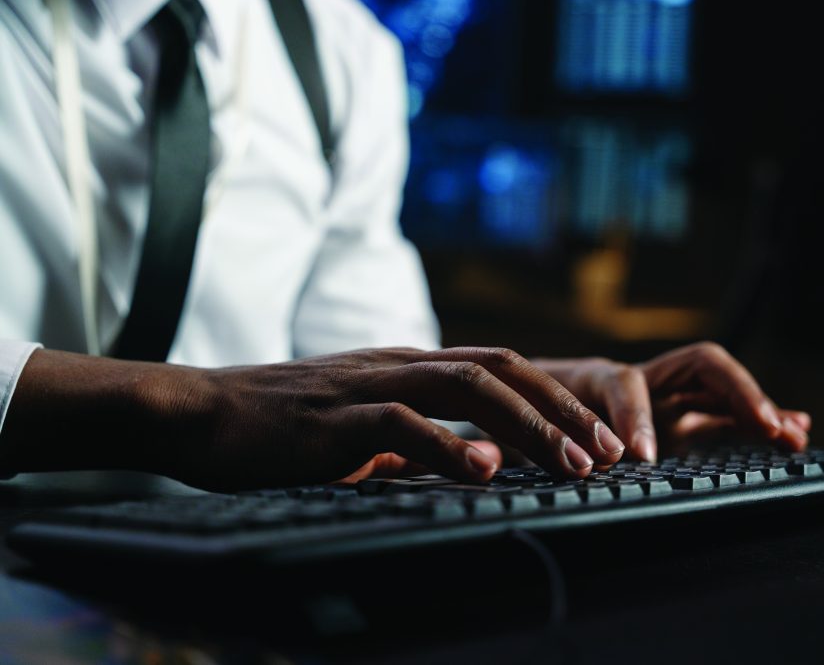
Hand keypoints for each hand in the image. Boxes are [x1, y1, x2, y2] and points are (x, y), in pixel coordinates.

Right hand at [2, 347, 625, 490]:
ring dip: (529, 427)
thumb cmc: (281, 424)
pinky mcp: (337, 415)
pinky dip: (453, 446)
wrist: (200, 412)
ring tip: (572, 465)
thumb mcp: (360, 426)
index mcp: (409, 365)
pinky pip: (405, 423)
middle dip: (563, 411)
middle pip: (502, 369)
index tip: (599, 440)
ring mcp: (370, 382)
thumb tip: (463, 463)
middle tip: (610, 455)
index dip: (557, 401)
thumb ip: (411, 436)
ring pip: (469, 387)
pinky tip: (488, 472)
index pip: (501, 369)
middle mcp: (400, 363)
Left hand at [534, 342, 809, 461]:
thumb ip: (532, 443)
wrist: (531, 399)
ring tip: (794, 434)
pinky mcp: (680, 418)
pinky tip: (793, 433)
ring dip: (760, 407)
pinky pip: (725, 415)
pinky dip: (757, 422)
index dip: (635, 416)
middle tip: (763, 425)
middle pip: (699, 366)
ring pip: (722, 389)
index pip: (624, 383)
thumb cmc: (527, 415)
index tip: (641, 457)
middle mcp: (639, 380)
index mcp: (593, 380)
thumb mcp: (523, 429)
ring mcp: (665, 396)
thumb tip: (530, 464)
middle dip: (736, 392)